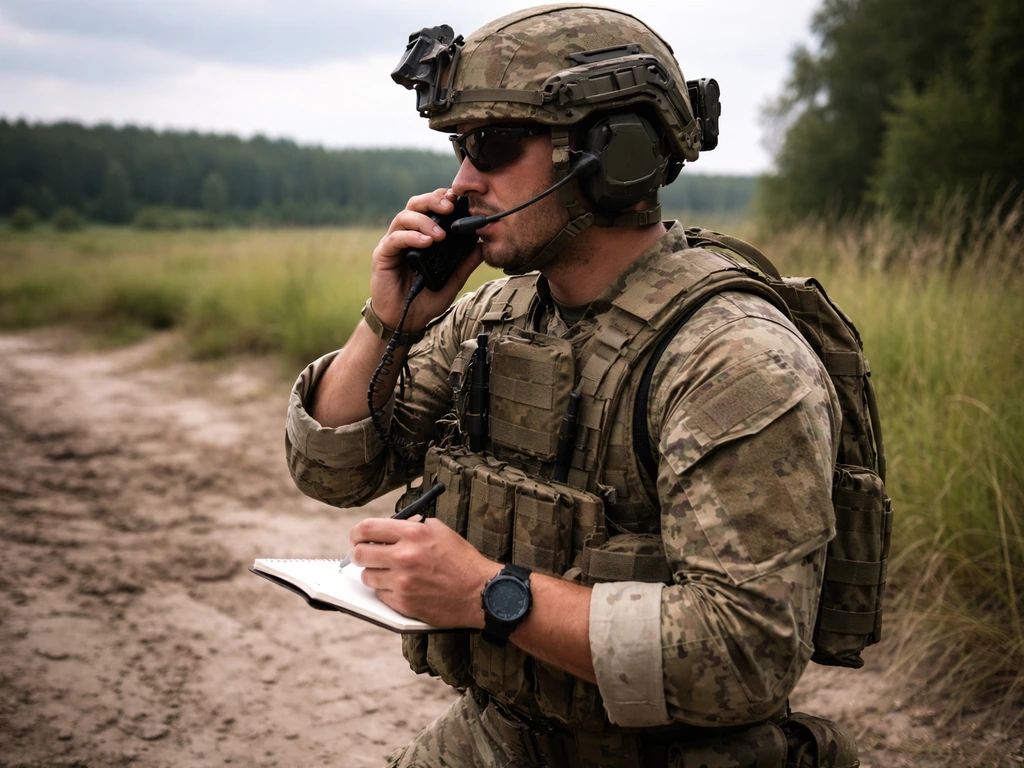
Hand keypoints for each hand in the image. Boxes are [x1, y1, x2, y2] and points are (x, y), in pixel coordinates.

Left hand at [349, 516, 497, 627]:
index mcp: (413, 534)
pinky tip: (400, 586)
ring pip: (367, 576)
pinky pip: (380, 594)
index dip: (357, 533)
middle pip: (359, 554)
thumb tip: (389, 528)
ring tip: (387, 572)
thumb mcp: (440, 531)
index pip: (367, 528)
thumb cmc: (462, 560)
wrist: (479, 592)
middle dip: (359, 554)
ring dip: (373, 573)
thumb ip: (412, 526)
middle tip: (364, 555)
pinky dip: (386, 590)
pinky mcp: (403, 603)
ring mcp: (402, 582)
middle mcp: (404, 557)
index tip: (357, 536)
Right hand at [369, 188, 483, 332]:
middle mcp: (407, 234)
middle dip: (433, 201)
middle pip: (416, 204)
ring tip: (440, 235)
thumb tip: (483, 245)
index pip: (431, 207)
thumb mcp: (452, 280)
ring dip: (424, 222)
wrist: (406, 320)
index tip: (458, 199)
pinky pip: (395, 239)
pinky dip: (411, 237)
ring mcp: (394, 243)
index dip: (442, 198)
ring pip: (404, 217)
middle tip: (449, 207)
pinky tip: (425, 243)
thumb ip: (465, 263)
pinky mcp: (383, 254)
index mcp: (422, 235)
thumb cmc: (426, 298)